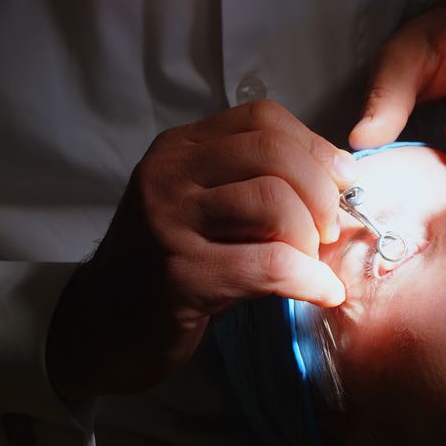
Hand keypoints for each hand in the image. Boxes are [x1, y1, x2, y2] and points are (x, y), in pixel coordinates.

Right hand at [47, 101, 357, 396]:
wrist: (102, 326)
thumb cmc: (169, 266)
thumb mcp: (204, 209)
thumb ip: (253, 184)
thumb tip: (338, 181)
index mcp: (179, 148)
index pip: (263, 119)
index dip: (315, 146)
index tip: (344, 181)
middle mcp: (168, 174)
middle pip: (273, 153)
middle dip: (321, 191)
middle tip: (330, 229)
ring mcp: (168, 222)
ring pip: (273, 202)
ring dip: (310, 236)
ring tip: (312, 263)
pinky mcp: (180, 276)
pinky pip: (268, 265)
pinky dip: (309, 279)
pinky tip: (322, 293)